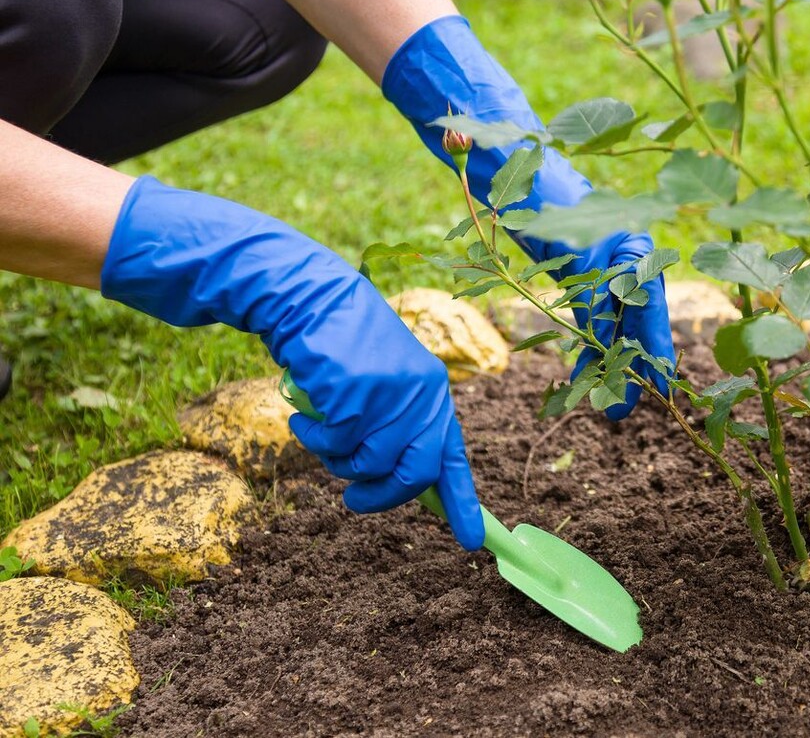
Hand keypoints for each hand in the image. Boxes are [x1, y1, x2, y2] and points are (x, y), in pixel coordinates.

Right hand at [101, 176, 484, 549]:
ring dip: (337, 461)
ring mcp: (391, 394)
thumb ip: (400, 425)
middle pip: (413, 473)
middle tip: (354, 500)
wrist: (311, 298)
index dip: (463, 502)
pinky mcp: (356, 394)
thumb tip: (408, 482)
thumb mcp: (387, 382)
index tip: (474, 542)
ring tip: (321, 433)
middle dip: (381, 497)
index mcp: (434, 393)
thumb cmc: (344, 347)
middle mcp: (422, 395)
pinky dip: (313, 438)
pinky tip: (305, 418)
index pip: (454, 456)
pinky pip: (335, 444)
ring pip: (368, 464)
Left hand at [384, 16, 675, 416]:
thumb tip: (604, 345)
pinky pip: (589, 315)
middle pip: (636, 320)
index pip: (652, 308)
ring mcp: (604, 265)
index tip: (658, 384)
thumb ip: (591, 297)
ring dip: (607, 360)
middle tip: (625, 406)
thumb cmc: (545, 198)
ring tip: (606, 401)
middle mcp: (626, 258)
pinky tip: (583, 372)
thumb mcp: (572, 253)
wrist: (508, 163)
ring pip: (612, 322)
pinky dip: (587, 342)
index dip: (655, 349)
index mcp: (635, 248)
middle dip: (631, 364)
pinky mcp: (580, 271)